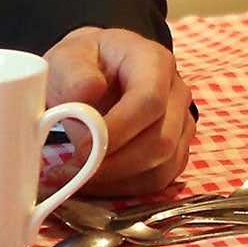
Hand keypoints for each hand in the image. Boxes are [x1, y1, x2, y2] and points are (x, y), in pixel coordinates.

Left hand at [44, 26, 194, 194]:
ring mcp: (180, 123)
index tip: (81, 149)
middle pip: (160, 140)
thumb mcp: (66, 58)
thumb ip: (73, 73)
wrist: (91, 71)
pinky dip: (124, 188)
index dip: (118, 131)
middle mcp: (176, 92)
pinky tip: (92, 183)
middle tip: (72, 170)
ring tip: (75, 179)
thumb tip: (88, 91)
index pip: (149, 101)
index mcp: (152, 61)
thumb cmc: (81, 63)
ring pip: (162, 167)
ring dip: (117, 181)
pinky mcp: (175, 149)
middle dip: (114, 164)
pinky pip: (158, 179)